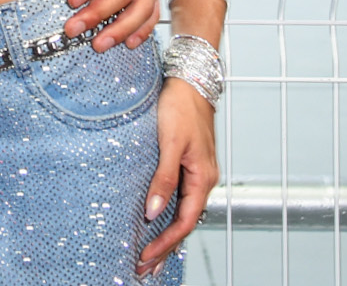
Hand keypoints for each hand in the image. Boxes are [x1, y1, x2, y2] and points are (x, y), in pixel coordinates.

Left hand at [138, 79, 218, 275]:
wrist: (191, 80)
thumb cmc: (180, 107)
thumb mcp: (170, 143)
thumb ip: (163, 178)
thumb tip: (153, 211)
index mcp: (202, 178)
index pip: (184, 222)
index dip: (164, 243)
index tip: (144, 257)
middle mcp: (203, 180)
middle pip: (184, 224)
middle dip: (165, 249)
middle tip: (143, 270)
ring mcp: (197, 174)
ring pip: (183, 214)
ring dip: (167, 236)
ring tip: (149, 257)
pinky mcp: (189, 165)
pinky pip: (181, 201)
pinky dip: (169, 217)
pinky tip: (158, 223)